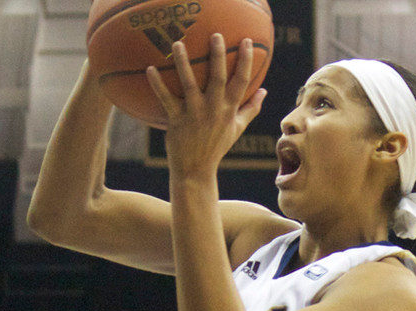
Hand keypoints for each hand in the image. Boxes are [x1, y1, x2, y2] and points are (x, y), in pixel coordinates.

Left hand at [146, 35, 265, 178]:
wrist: (196, 170)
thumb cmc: (216, 146)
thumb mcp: (237, 128)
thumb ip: (251, 109)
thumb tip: (264, 91)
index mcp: (229, 110)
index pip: (242, 82)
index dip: (246, 61)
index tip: (248, 41)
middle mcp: (214, 110)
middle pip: (218, 78)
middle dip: (218, 56)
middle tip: (216, 35)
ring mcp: (195, 114)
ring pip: (189, 84)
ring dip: (183, 63)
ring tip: (178, 44)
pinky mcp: (177, 120)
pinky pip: (166, 99)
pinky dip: (158, 85)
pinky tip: (150, 68)